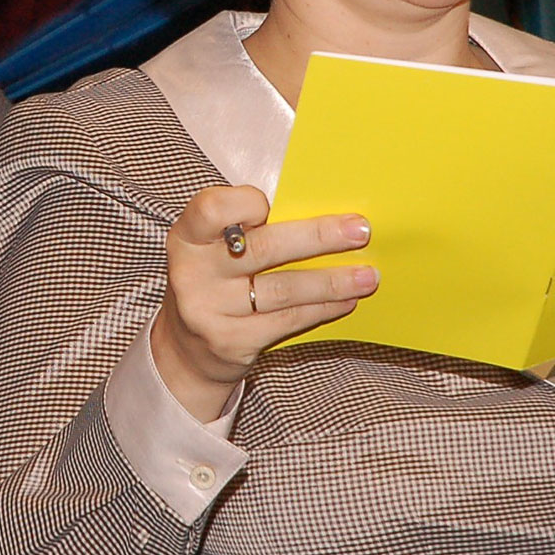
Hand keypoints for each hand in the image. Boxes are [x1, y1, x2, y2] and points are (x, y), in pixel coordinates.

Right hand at [150, 184, 377, 423]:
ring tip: (368, 275)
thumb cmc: (214, 280)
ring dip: (332, 281)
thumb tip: (320, 212)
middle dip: (319, 237)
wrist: (187, 350)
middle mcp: (193, 273)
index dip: (244, 204)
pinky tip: (346, 300)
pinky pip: (288, 319)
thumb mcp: (213, 248)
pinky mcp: (232, 341)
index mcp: (187, 236)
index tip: (272, 204)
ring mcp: (210, 310)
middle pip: (264, 249)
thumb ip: (247, 229)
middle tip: (360, 231)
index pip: (213, 208)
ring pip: (284, 289)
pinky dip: (322, 308)